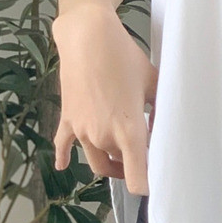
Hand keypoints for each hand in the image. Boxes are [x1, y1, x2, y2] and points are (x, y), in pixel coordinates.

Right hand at [51, 3, 158, 195]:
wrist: (88, 37)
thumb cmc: (125, 57)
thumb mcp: (153, 83)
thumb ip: (159, 110)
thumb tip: (160, 126)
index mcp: (130, 131)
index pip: (137, 178)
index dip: (146, 185)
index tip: (155, 184)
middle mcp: (104, 136)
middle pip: (119, 167)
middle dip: (132, 167)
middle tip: (143, 159)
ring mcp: (82, 130)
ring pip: (96, 161)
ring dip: (109, 164)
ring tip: (120, 160)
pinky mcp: (67, 119)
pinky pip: (63, 145)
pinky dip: (62, 156)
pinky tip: (61, 165)